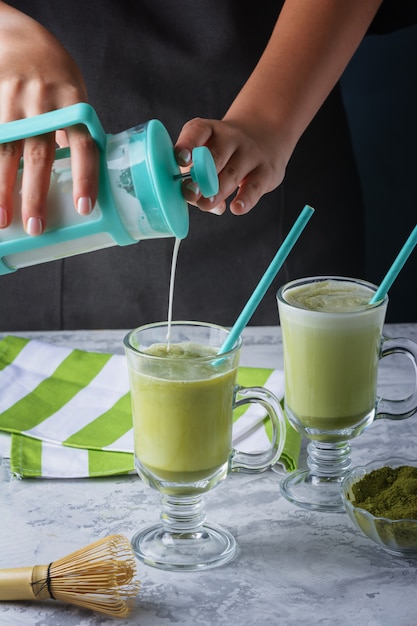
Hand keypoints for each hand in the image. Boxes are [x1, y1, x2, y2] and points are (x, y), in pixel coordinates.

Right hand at [0, 3, 97, 234]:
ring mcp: (12, 101)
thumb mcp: (75, 101)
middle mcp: (43, 104)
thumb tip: (80, 180)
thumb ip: (74, 136)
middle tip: (35, 227)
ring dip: (1, 189)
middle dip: (34, 194)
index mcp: (74, 107)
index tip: (83, 208)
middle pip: (38, 155)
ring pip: (4, 150)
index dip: (85, 178)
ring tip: (2, 220)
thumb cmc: (56, 79)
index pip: (84, 147)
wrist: (22, 39)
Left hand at [175, 116, 287, 215]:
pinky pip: (254, 187)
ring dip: (217, 191)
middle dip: (201, 176)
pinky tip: (236, 208)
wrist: (266, 135)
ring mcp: (250, 154)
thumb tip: (200, 202)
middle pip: (215, 156)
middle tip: (191, 193)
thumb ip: (197, 177)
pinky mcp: (266, 172)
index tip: (181, 159)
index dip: (187, 144)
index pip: (197, 131)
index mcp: (210, 130)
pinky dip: (245, 199)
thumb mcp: (208, 151)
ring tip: (206, 204)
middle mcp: (230, 138)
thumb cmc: (225, 153)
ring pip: (232, 173)